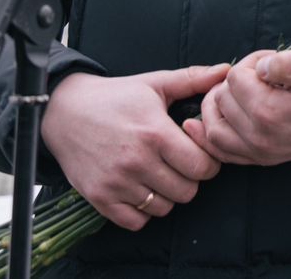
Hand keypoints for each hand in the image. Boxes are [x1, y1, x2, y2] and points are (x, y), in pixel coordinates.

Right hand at [41, 64, 227, 230]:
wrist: (64, 112)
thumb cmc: (116, 96)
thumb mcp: (155, 83)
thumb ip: (193, 79)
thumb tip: (226, 69)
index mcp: (155, 133)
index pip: (202, 167)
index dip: (208, 162)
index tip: (199, 153)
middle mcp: (136, 161)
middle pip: (187, 192)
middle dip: (190, 179)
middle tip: (180, 165)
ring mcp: (116, 182)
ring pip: (163, 208)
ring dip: (167, 195)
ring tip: (160, 175)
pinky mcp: (99, 198)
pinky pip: (135, 222)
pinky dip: (143, 211)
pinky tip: (141, 189)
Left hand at [183, 50, 290, 166]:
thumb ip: (288, 62)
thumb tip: (260, 67)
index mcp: (272, 111)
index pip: (235, 78)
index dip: (251, 62)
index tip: (273, 61)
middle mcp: (260, 137)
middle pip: (222, 99)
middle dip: (237, 79)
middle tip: (264, 73)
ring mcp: (260, 152)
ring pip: (213, 128)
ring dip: (218, 105)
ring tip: (239, 90)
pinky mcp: (262, 160)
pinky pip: (222, 151)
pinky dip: (213, 133)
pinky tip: (220, 117)